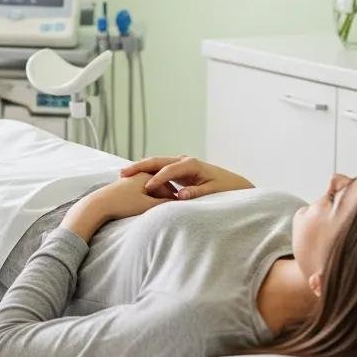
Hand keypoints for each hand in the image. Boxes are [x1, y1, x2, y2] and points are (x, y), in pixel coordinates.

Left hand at [61, 173, 171, 238]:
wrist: (98, 205)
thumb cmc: (123, 205)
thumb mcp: (148, 205)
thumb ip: (165, 204)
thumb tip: (180, 204)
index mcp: (146, 174)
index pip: (168, 187)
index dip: (176, 199)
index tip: (183, 209)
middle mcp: (139, 174)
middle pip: (160, 186)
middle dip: (168, 198)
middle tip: (175, 210)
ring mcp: (132, 179)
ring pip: (151, 189)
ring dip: (157, 198)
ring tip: (162, 211)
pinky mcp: (125, 187)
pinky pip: (142, 192)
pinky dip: (148, 199)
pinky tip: (148, 210)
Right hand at [119, 155, 253, 199]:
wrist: (233, 183)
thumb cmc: (224, 188)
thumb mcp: (212, 192)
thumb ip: (196, 193)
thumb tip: (180, 196)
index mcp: (191, 164)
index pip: (168, 170)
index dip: (157, 179)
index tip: (146, 189)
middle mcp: (184, 160)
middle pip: (157, 161)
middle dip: (140, 166)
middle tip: (123, 173)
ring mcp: (180, 162)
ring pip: (156, 162)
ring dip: (140, 167)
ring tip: (124, 174)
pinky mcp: (178, 168)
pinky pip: (159, 168)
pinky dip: (146, 170)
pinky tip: (135, 177)